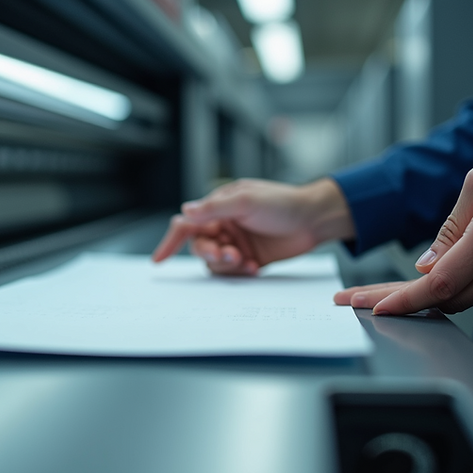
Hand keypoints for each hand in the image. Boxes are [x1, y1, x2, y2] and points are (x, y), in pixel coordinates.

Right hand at [152, 178, 355, 274]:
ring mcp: (236, 242)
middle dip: (210, 253)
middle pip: (199, 246)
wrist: (313, 220)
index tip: (159, 260)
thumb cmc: (282, 202)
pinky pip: (233, 272)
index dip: (170, 241)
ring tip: (245, 260)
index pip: (187, 224)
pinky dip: (240, 271)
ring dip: (226, 264)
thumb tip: (185, 210)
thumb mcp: (246, 201)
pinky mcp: (249, 258)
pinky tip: (254, 265)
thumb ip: (214, 208)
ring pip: (215, 262)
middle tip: (228, 254)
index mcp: (219, 207)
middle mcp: (224, 225)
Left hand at [335, 97, 472, 313]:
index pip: (440, 284)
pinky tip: (470, 264)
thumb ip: (451, 226)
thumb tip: (427, 266)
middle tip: (369, 296)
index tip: (371, 306)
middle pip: (451, 299)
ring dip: (442, 291)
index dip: (402, 300)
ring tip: (412, 278)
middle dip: (407, 299)